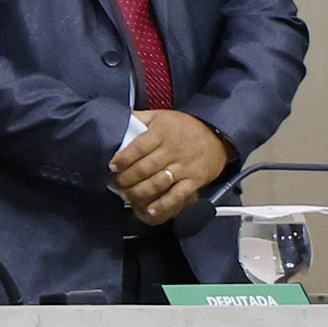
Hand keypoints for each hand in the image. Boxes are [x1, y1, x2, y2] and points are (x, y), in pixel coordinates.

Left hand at [112, 107, 230, 226]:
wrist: (216, 135)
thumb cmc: (183, 127)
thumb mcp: (159, 116)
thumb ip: (138, 119)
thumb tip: (116, 121)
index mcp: (161, 133)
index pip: (137, 148)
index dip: (122, 159)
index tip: (111, 166)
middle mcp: (172, 150)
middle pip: (144, 168)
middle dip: (125, 179)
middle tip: (113, 184)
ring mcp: (184, 167)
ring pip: (157, 183)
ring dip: (138, 192)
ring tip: (126, 195)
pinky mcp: (195, 180)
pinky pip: (177, 195)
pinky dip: (163, 204)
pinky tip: (150, 210)